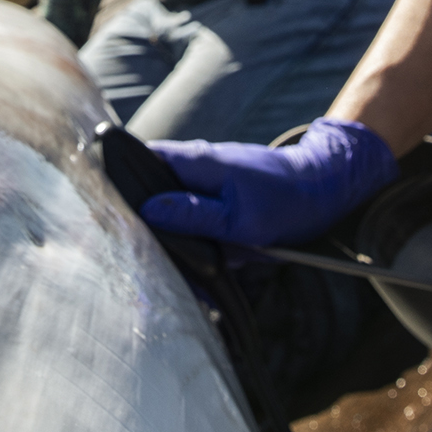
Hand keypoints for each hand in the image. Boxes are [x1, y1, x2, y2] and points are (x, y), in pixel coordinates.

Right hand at [139, 118, 397, 245]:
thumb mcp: (238, 218)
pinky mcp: (218, 198)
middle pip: (151, 191)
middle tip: (149, 259)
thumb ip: (193, 215)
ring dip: (179, 239)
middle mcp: (194, 166)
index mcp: (193, 162)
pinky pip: (197, 219)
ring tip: (191, 269)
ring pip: (174, 210)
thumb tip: (149, 211)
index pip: (139, 161)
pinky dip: (201, 241)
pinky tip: (213, 266)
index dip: (119, 184)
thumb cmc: (284, 202)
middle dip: (149, 225)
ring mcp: (206, 181)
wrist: (325, 191)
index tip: (107, 218)